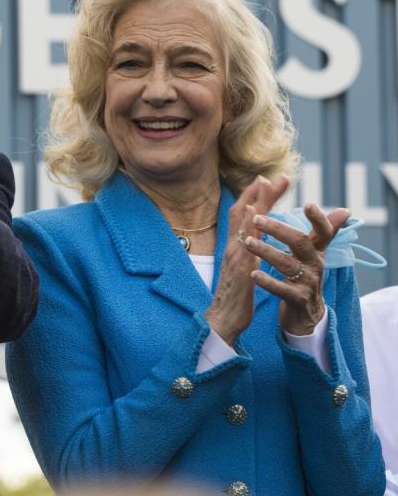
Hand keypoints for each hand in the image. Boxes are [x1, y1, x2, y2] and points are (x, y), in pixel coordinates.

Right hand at [206, 176, 289, 345]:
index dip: (255, 197)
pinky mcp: (239, 269)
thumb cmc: (235, 298)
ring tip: (265, 183)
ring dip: (255, 201)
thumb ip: (247, 254)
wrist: (223, 322)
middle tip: (271, 174)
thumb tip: (255, 241)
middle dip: (257, 192)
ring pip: (243, 223)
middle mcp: (232, 248)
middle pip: (243, 212)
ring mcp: (234, 257)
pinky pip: (244, 243)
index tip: (267, 180)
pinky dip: (249, 226)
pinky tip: (255, 214)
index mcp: (236, 248)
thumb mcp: (243, 270)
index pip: (245, 216)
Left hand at [242, 203, 349, 334]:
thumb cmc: (306, 278)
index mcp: (317, 252)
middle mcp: (315, 265)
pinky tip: (253, 273)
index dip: (319, 219)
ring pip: (287, 264)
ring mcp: (308, 283)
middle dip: (278, 229)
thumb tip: (345, 210)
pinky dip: (268, 281)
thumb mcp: (315, 256)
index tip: (309, 204)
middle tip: (257, 218)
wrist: (306, 316)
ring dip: (266, 251)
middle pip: (300, 243)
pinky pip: (282, 289)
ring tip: (247, 242)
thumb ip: (323, 233)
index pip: (323, 232)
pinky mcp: (298, 300)